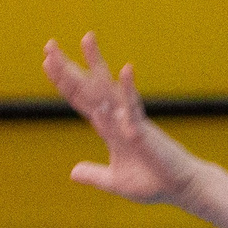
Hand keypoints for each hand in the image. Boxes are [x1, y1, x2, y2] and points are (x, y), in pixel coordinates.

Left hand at [43, 34, 202, 204]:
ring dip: (97, 63)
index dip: (63, 82)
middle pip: (87, 88)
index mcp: (109, 128)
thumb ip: (95, 174)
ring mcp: (130, 121)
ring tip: (86, 38)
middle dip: (67, 67)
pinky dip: (127, 89)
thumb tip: (73, 172)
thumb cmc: (153, 182)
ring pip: (108, 88)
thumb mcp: (116, 181)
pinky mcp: (144, 131)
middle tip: (49, 44)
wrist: (180, 188)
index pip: (80, 100)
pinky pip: (133, 107)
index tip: (47, 61)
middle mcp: (117, 118)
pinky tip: (124, 70)